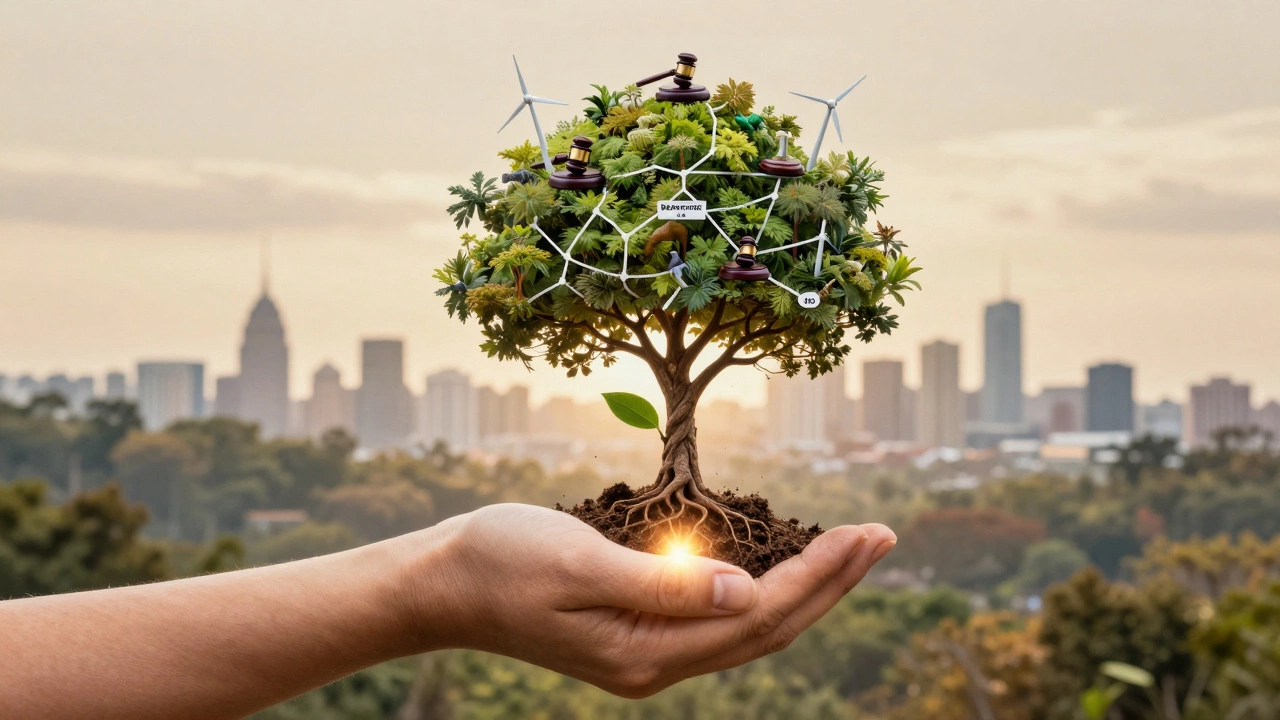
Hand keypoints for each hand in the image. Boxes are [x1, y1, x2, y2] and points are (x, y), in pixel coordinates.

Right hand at [396, 503, 895, 697]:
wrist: (442, 584)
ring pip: (749, 626)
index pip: (757, 616)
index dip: (818, 576)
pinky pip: (719, 617)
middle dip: (830, 583)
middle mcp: (656, 664)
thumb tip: (746, 590)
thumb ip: (664, 584)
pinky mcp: (638, 633)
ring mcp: (648, 653)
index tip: (863, 534)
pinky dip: (762, 587)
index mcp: (646, 653)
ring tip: (851, 550)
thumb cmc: (500, 561)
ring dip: (805, 587)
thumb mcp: (579, 565)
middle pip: (767, 629)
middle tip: (883, 537)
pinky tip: (781, 563)